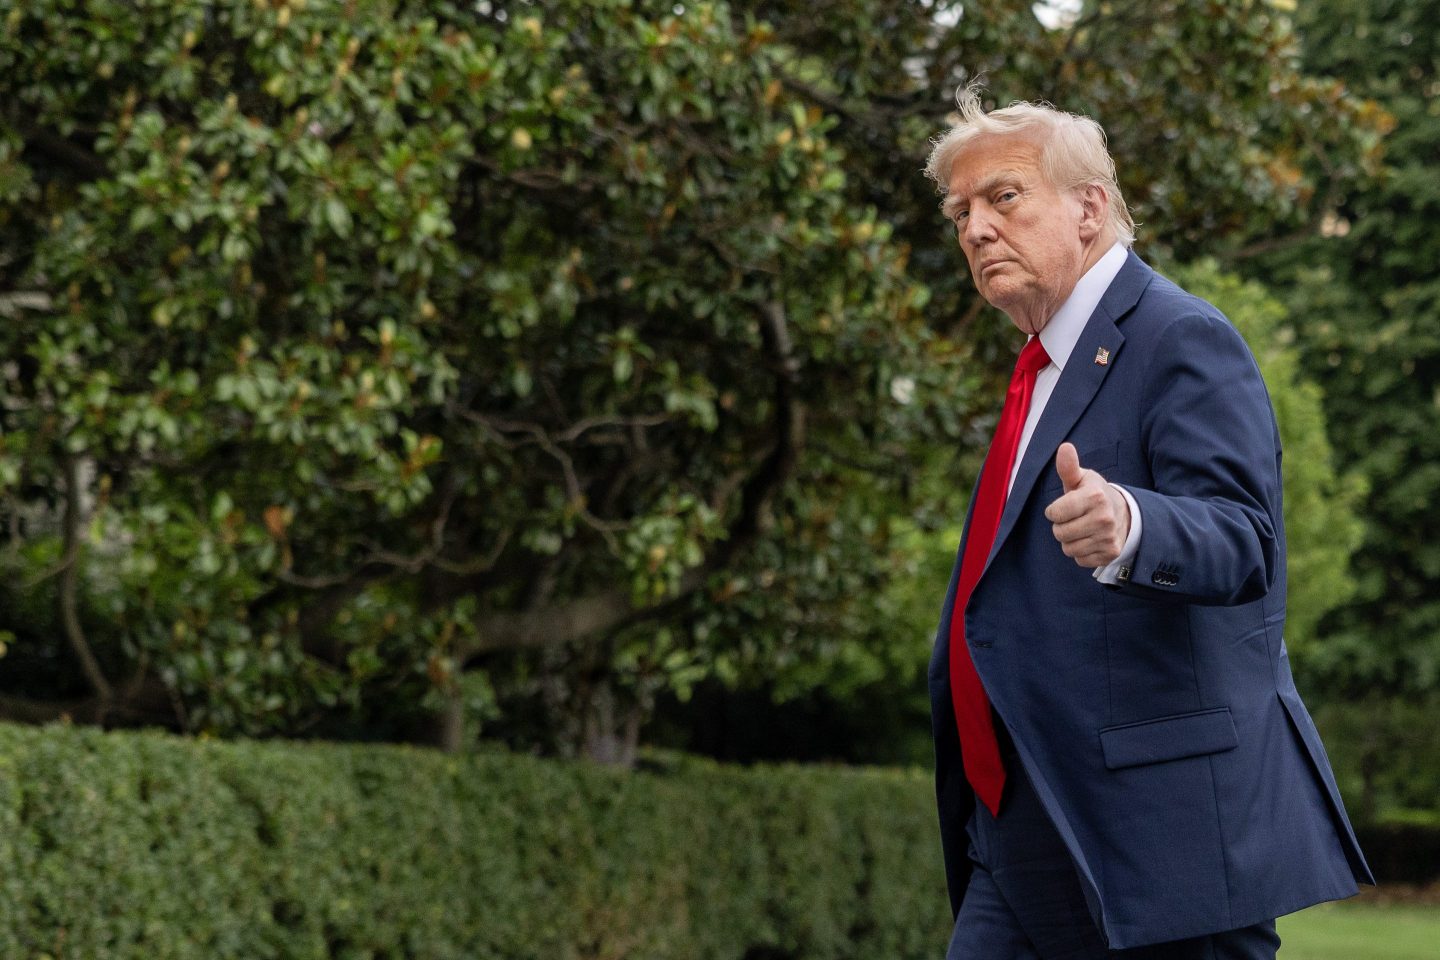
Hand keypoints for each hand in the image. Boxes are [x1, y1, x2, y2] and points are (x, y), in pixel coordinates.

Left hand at [1044, 442, 1130, 568]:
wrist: (1124, 513)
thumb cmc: (1094, 494)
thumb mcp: (1081, 479)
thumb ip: (1068, 467)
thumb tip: (1064, 447)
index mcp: (1095, 497)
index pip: (1055, 513)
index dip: (1054, 511)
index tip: (1064, 506)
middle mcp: (1105, 518)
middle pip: (1059, 533)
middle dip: (1061, 526)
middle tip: (1074, 518)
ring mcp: (1109, 537)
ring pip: (1068, 549)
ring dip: (1070, 540)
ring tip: (1082, 528)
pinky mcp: (1110, 553)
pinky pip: (1080, 560)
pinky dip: (1081, 552)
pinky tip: (1091, 539)